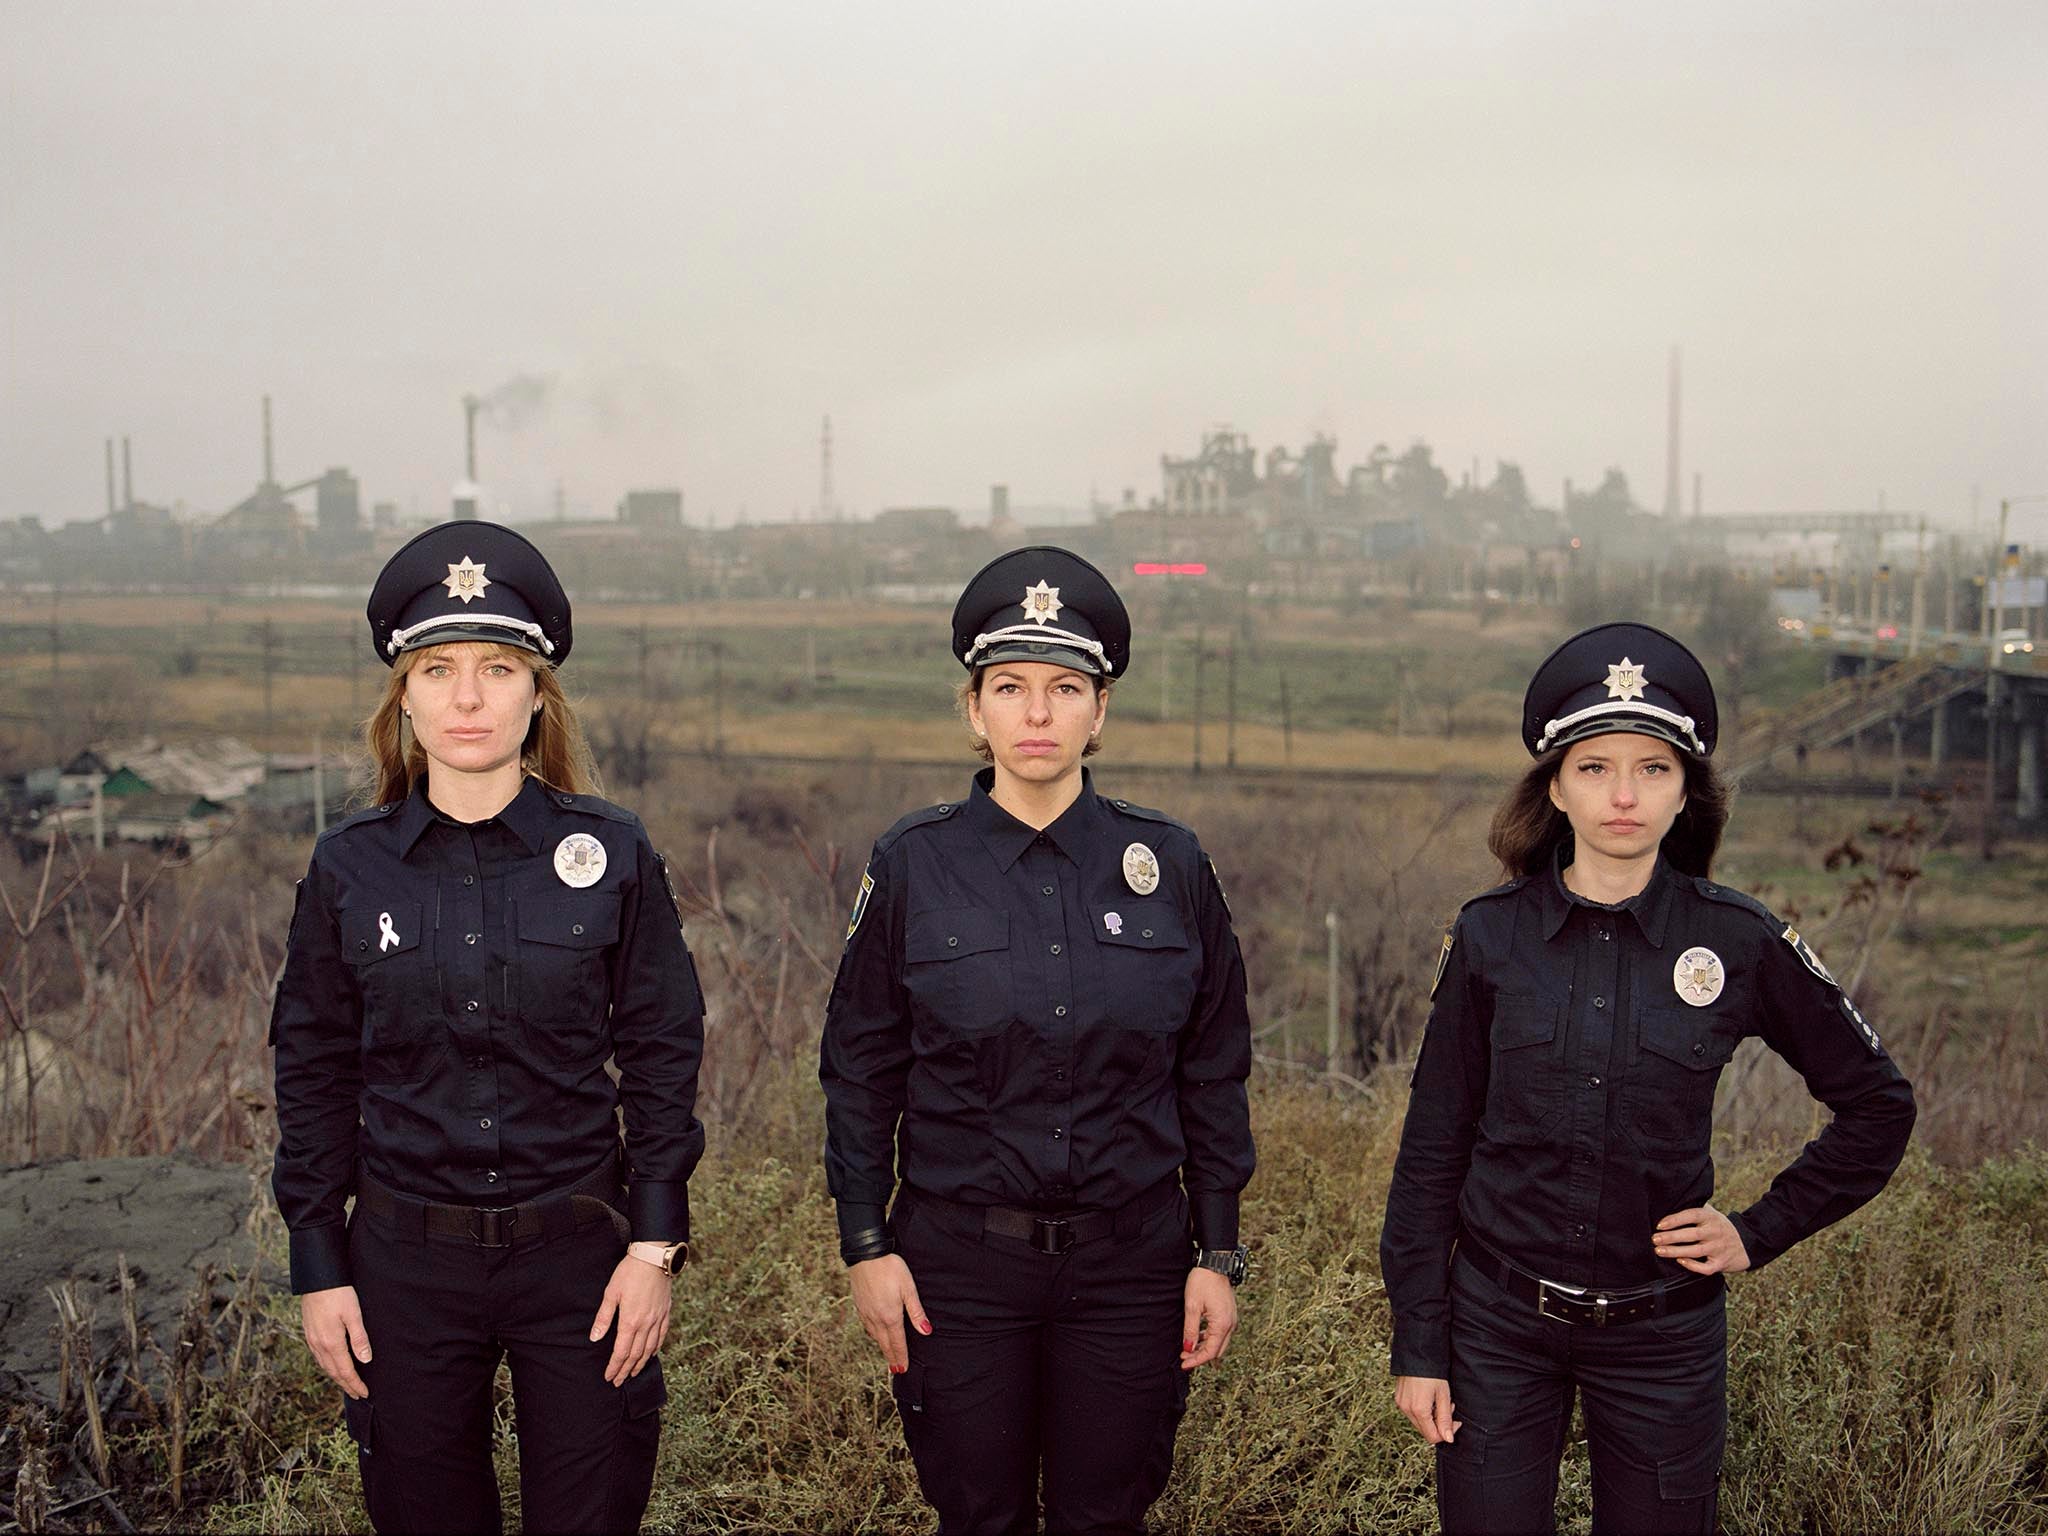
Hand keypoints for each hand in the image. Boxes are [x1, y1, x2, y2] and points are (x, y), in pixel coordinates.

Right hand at [300, 1286, 372, 1399]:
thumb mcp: (353, 1314)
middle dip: (346, 1385)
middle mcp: (319, 1345)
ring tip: (347, 1384)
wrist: (317, 1279)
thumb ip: (359, 1339)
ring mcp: (312, 1340)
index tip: (364, 1393)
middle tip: (358, 1394)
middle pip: (334, 1372)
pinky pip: (318, 1357)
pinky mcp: (309, 1333)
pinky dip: (328, 1366)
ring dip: (336, 1377)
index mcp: (331, 1343)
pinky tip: (332, 1365)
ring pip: (325, 1366)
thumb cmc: (338, 1293)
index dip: (355, 1384)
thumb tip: (365, 1360)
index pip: (345, 1371)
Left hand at [590, 1253, 673, 1385]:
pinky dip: (656, 1348)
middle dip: (625, 1370)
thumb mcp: (611, 1292)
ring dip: (640, 1363)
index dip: (614, 1367)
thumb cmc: (630, 1272)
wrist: (655, 1257)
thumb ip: (604, 1317)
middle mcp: (646, 1324)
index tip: (609, 1377)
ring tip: (633, 1372)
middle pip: (635, 1354)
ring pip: (650, 1348)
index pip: (621, 1352)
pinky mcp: (666, 1312)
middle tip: (618, 1381)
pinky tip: (652, 1353)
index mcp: (630, 1321)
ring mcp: (658, 1319)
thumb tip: (595, 1337)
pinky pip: (662, 1336)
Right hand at [849, 1253, 930, 1371]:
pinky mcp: (859, 1305)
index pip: (897, 1343)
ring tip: (887, 1355)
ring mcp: (865, 1312)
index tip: (903, 1369)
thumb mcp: (908, 1288)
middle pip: (885, 1343)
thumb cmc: (890, 1268)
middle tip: (896, 1370)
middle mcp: (876, 1318)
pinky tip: (874, 1334)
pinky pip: (866, 1326)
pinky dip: (872, 1334)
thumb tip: (926, 1332)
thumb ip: (917, 1312)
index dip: (901, 1357)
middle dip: (891, 1357)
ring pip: (874, 1335)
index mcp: (890, 1316)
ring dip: (882, 1347)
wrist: (865, 1254)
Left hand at [1180, 1267, 1237, 1370]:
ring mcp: (1231, 1319)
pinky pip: (1220, 1333)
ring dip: (1204, 1348)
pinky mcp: (1229, 1314)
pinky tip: (1197, 1336)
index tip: (1184, 1365)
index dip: (1196, 1361)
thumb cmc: (1202, 1281)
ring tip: (1188, 1348)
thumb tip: (1188, 1348)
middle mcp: (1230, 1324)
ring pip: (1219, 1343)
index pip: (1210, 1352)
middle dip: (1200, 1356)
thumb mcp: (1192, 1306)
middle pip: (1216, 1350)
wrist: (1215, 1263)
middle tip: (1184, 1357)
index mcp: (1222, 1324)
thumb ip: (1191, 1330)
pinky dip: (1209, 1338)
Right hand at [1394, 1375, 1461, 1443]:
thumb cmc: (1432, 1373)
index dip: (1446, 1434)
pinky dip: (1422, 1411)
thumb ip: (1445, 1419)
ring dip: (1431, 1418)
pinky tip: (1428, 1399)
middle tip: (1448, 1408)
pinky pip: (1412, 1414)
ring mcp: (1401, 1404)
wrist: (1416, 1354)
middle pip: (1425, 1431)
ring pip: (1419, 1423)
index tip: (1455, 1422)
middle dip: (1439, 1424)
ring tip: (1438, 1401)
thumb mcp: (1443, 1395)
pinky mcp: (1399, 1400)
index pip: (1432, 1437)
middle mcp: (1407, 1410)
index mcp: (1419, 1410)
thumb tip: (1448, 1439)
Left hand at [1653, 1201, 1750, 1275]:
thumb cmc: (1720, 1226)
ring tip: (1660, 1250)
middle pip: (1691, 1234)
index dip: (1675, 1219)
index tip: (1660, 1225)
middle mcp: (1715, 1232)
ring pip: (1696, 1251)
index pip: (1691, 1215)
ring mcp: (1719, 1248)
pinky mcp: (1721, 1263)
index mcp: (1711, 1217)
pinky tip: (1680, 1261)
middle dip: (1671, 1237)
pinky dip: (1693, 1266)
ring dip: (1676, 1251)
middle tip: (1655, 1239)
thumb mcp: (1711, 1213)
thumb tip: (1669, 1203)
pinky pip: (1706, 1267)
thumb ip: (1694, 1208)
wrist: (1747, 1243)